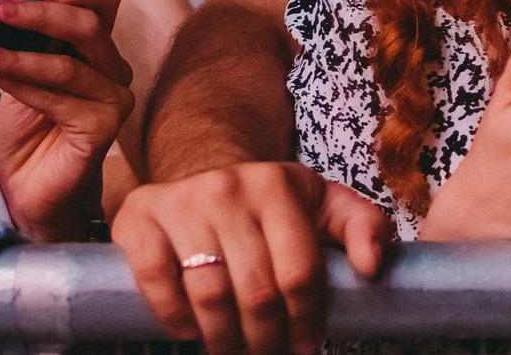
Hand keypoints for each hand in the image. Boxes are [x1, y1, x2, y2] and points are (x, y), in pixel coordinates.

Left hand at [0, 0, 135, 241]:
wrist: (26, 183)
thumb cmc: (26, 124)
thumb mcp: (17, 68)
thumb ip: (20, 37)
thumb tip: (0, 3)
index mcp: (95, 45)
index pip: (103, 2)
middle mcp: (112, 68)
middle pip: (89, 27)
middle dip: (42, 15)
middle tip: (2, 8)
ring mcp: (114, 100)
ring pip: (69, 66)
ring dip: (19, 56)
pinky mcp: (105, 129)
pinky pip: (59, 99)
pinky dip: (21, 84)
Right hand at [113, 164, 391, 354]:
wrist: (199, 174)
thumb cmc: (269, 206)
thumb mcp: (322, 204)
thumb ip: (363, 226)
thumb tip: (370, 265)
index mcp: (277, 185)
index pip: (299, 273)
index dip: (306, 322)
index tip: (306, 347)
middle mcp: (227, 187)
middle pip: (256, 291)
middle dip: (266, 340)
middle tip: (268, 354)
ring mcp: (181, 201)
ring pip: (209, 292)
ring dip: (224, 339)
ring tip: (233, 352)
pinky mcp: (140, 217)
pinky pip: (157, 280)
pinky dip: (175, 316)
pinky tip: (190, 331)